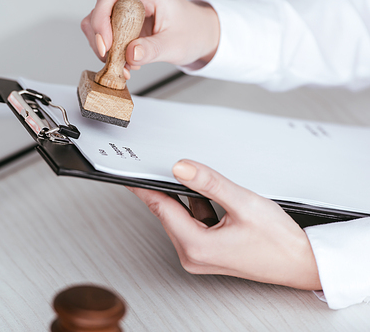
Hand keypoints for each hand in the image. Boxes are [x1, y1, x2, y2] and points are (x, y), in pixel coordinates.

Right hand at [81, 0, 219, 78]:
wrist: (198, 36)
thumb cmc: (192, 32)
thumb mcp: (175, 44)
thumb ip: (153, 50)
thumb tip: (131, 54)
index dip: (101, 19)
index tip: (106, 46)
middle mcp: (132, 0)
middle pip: (98, 13)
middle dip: (101, 41)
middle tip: (113, 62)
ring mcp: (125, 14)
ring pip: (96, 27)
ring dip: (104, 50)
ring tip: (123, 66)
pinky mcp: (122, 28)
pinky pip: (105, 39)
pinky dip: (110, 55)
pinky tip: (126, 64)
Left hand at [128, 159, 321, 289]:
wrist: (300, 263)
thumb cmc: (278, 241)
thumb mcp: (243, 203)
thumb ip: (210, 184)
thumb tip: (181, 168)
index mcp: (196, 246)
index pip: (161, 207)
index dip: (144, 187)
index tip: (131, 174)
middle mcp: (192, 255)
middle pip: (169, 212)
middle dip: (172, 189)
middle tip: (176, 168)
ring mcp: (198, 256)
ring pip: (182, 217)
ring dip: (190, 200)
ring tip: (215, 192)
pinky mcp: (206, 253)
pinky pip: (193, 224)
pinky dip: (199, 209)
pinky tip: (219, 204)